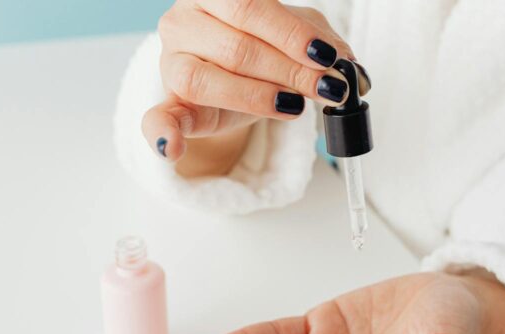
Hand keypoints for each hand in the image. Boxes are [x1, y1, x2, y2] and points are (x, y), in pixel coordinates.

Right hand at [142, 0, 357, 172]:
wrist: (230, 78)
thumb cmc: (259, 48)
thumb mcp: (293, 36)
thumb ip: (319, 41)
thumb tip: (348, 64)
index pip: (251, 7)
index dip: (291, 34)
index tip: (327, 57)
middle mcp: (183, 21)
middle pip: (236, 47)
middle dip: (289, 70)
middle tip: (326, 88)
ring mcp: (170, 63)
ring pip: (207, 80)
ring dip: (257, 97)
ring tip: (294, 106)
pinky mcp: (168, 103)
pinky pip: (157, 119)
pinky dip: (162, 135)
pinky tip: (172, 147)